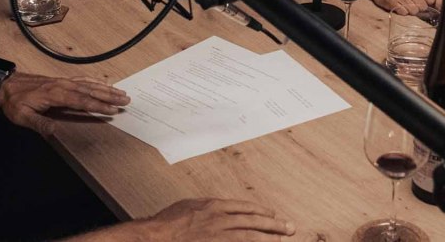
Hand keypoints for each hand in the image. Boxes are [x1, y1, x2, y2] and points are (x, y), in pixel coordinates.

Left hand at [0, 72, 130, 136]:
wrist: (6, 85)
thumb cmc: (14, 102)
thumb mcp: (22, 116)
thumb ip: (39, 123)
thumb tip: (54, 131)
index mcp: (55, 94)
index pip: (81, 101)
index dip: (98, 106)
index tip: (112, 110)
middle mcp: (62, 86)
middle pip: (90, 90)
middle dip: (109, 96)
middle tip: (126, 101)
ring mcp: (63, 82)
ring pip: (89, 84)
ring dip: (106, 89)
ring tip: (121, 93)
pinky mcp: (61, 81)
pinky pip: (82, 80)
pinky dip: (95, 81)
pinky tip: (103, 83)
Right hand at [133, 198, 295, 240]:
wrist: (155, 237)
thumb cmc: (166, 223)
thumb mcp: (188, 206)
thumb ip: (206, 206)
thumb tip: (217, 207)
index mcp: (214, 206)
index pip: (245, 208)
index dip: (261, 211)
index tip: (273, 214)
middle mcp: (219, 219)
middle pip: (253, 221)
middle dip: (273, 224)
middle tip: (289, 227)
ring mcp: (218, 235)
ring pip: (250, 235)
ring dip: (268, 237)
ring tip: (282, 239)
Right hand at [367, 0, 436, 15]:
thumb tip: (432, 4)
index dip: (428, 3)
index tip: (423, 2)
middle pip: (423, 6)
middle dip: (419, 8)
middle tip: (413, 4)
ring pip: (414, 11)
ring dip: (410, 11)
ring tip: (405, 5)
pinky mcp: (392, 2)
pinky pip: (404, 13)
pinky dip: (402, 12)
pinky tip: (399, 6)